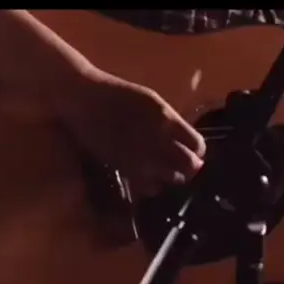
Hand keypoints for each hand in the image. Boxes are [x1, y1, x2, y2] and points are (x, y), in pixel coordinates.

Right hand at [59, 69, 205, 195]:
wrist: (85, 101)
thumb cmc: (120, 96)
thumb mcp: (153, 102)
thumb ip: (173, 123)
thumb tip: (190, 146)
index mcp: (166, 120)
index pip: (197, 145)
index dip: (197, 151)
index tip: (193, 151)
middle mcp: (157, 141)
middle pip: (188, 166)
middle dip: (189, 167)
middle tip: (183, 165)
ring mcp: (141, 158)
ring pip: (171, 179)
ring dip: (172, 176)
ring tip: (164, 169)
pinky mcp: (125, 169)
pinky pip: (149, 187)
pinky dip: (153, 184)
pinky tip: (148, 174)